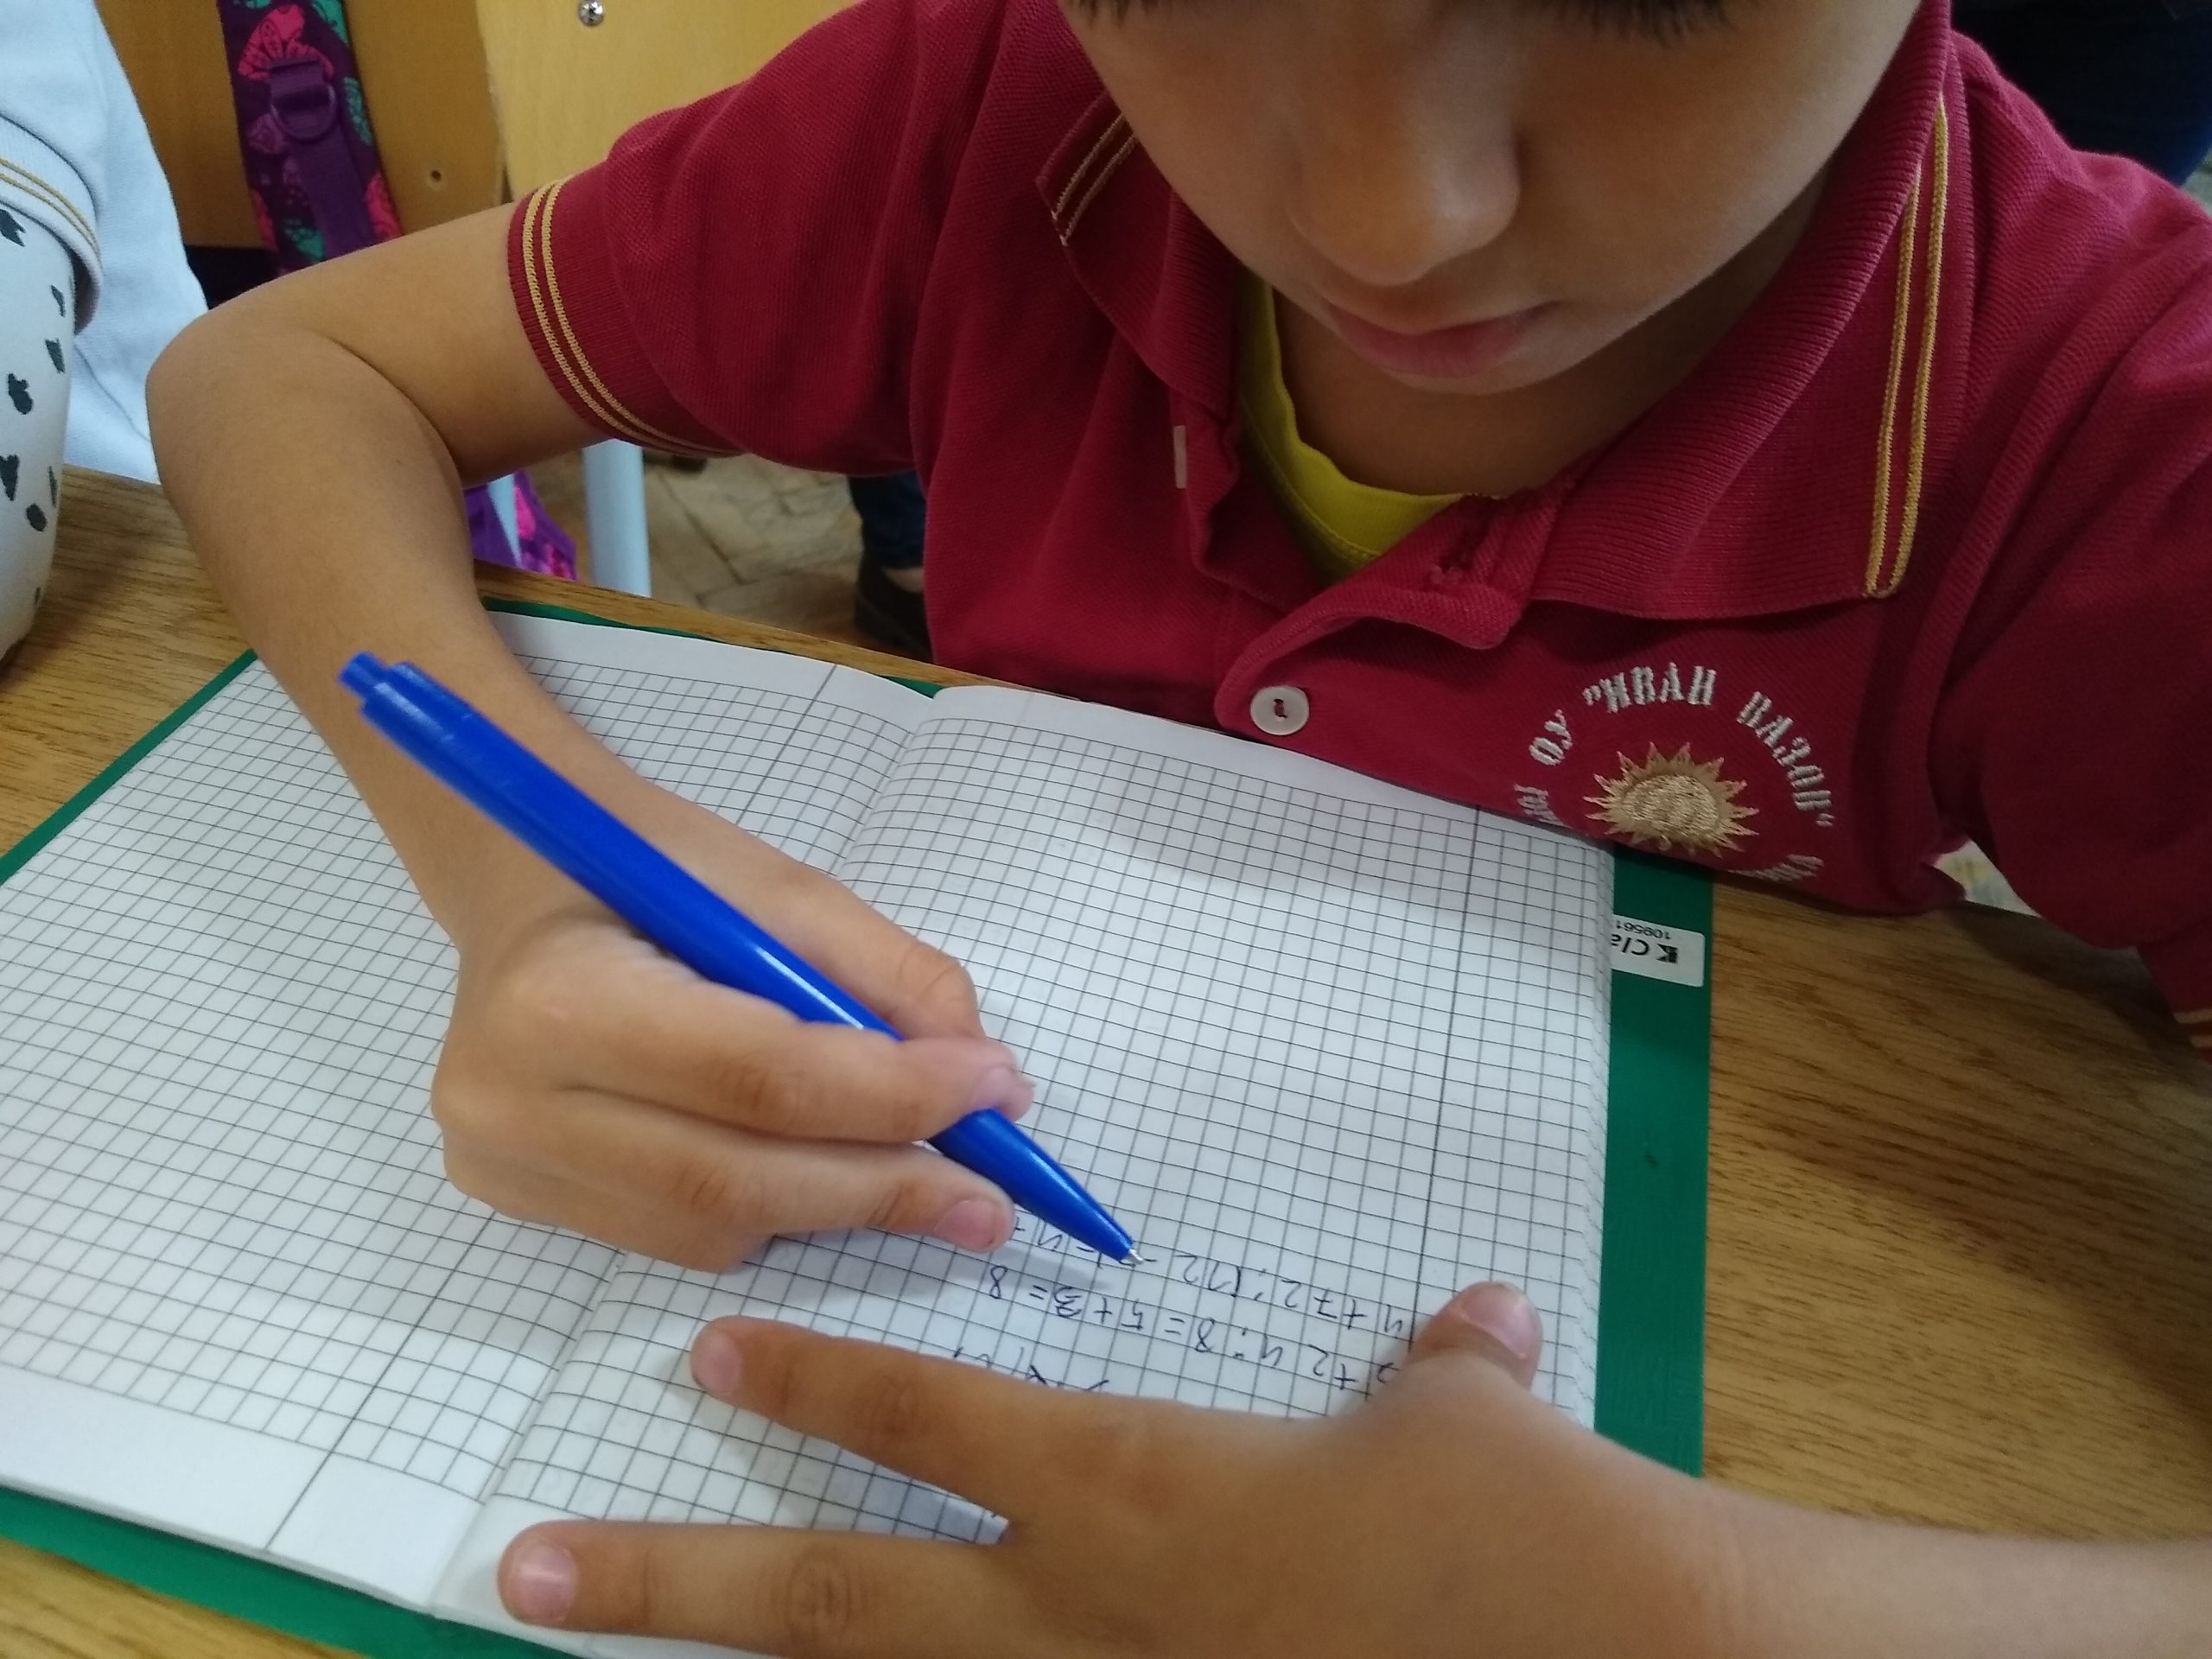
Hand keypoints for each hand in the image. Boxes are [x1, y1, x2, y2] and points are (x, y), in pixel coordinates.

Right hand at [435, 785, 1032, 1268]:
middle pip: (737, 1180)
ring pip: (716, 1230)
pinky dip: (775, 1215)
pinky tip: (826, 1173)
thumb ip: (887, 977)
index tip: (997, 1092)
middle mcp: (512, 1104)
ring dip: (839, 1209)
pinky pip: (682, 1239)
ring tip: (934, 1187)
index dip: (894, 1096)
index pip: (760, 1076)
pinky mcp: (521, 1202)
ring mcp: (506, 1168)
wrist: (520, 882)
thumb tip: (988, 1080)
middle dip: (885, 1186)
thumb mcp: (780, 887)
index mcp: (562, 999)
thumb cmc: (653, 868)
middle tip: (994, 1198)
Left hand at [496, 1284, 1741, 1658]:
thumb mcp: (1467, 1428)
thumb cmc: (1517, 1533)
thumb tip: (1474, 1319)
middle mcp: (1073, 1615)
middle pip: (828, 1596)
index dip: (813, 1381)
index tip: (707, 1361)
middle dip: (669, 1583)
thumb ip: (1438, 1369)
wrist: (1605, 1658)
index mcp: (1131, 1485)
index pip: (928, 1414)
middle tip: (524, 1573)